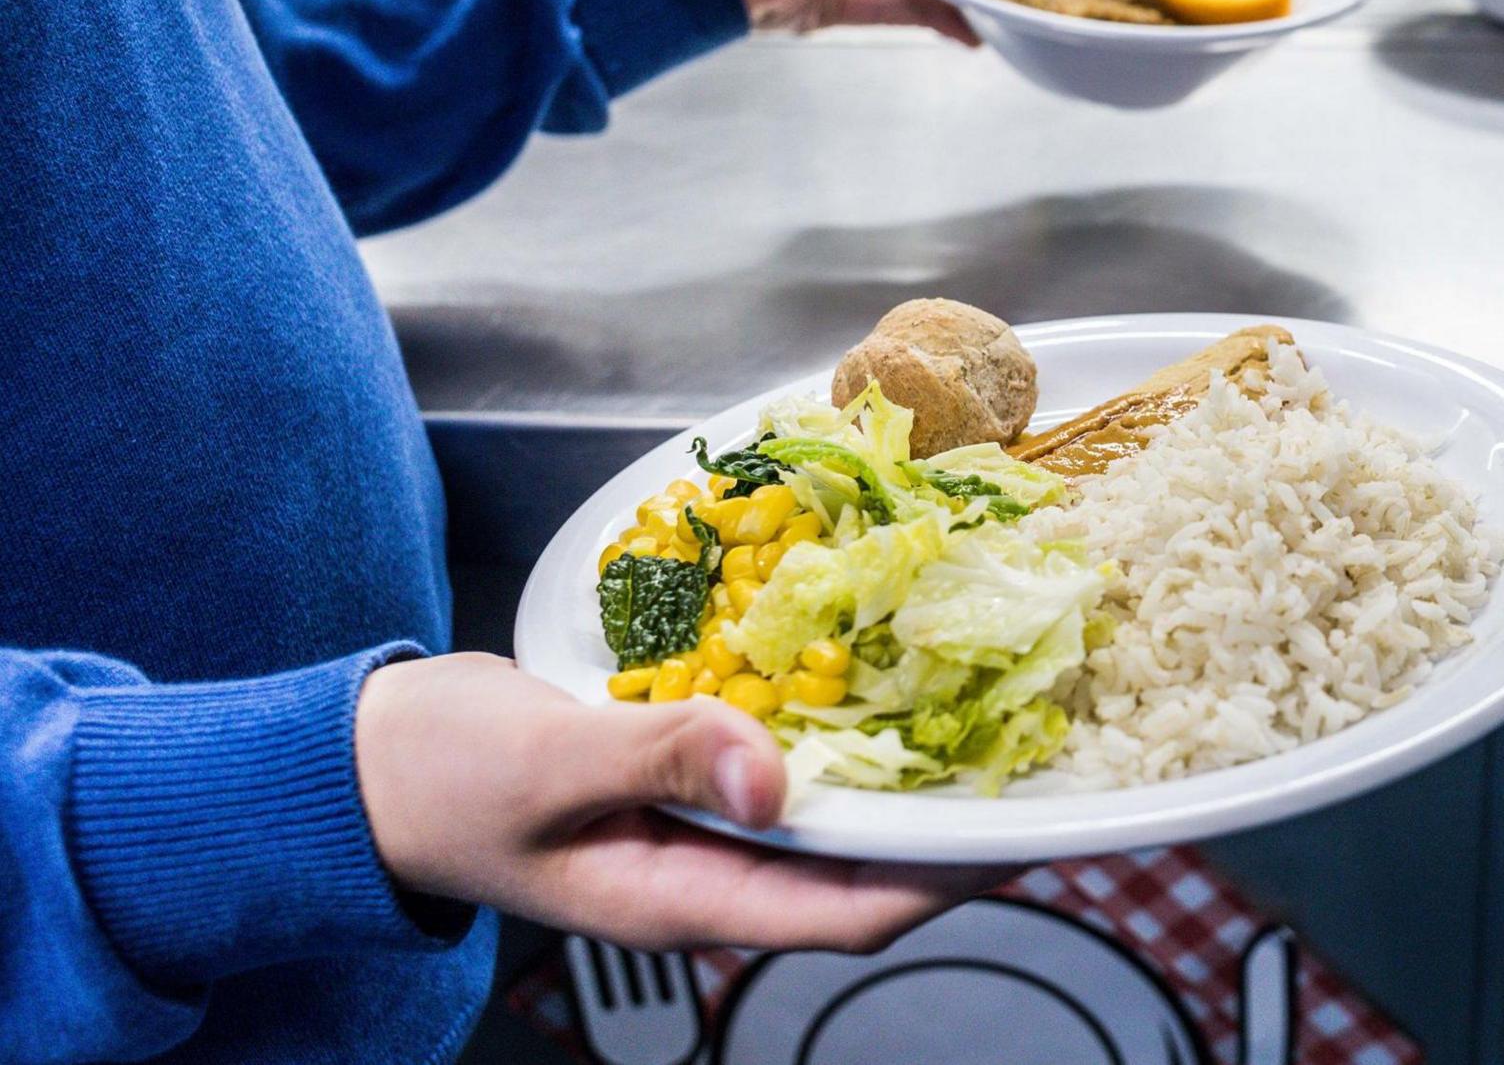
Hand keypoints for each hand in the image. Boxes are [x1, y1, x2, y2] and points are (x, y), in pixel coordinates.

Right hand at [356, 653, 1012, 950]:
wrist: (365, 761)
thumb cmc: (436, 775)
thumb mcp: (547, 760)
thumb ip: (658, 760)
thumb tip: (770, 778)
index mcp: (678, 900)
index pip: (845, 912)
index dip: (943, 880)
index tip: (1024, 833)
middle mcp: (706, 877)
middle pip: (859, 872)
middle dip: (949, 830)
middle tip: (1038, 762)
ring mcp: (698, 834)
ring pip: (829, 823)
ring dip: (904, 784)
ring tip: (987, 725)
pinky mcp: (689, 785)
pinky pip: (785, 774)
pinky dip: (839, 741)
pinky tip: (879, 690)